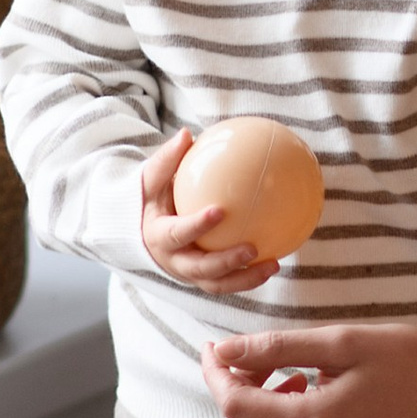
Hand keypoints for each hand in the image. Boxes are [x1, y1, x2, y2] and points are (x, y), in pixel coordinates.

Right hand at [140, 130, 275, 293]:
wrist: (141, 231)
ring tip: (274, 264)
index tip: (220, 210)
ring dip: (246, 278)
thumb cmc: (151, 198)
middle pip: (200, 268)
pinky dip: (251, 277)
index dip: (197, 225)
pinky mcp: (203, 280)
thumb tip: (187, 134)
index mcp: (159, 236)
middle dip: (226, 261)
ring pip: (217, 283)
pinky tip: (276, 262)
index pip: (178, 233)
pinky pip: (228, 282)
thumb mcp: (152, 178)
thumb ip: (168, 159)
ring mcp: (188, 274)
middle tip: (252, 248)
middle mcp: (173, 261)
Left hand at [200, 322, 416, 417]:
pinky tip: (307, 405)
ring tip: (293, 379)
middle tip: (262, 357)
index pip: (235, 403)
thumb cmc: (406, 359)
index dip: (216, 372)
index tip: (215, 346)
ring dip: (258, 414)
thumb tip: (223, 351)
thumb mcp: (341, 341)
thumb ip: (276, 348)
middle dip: (238, 389)